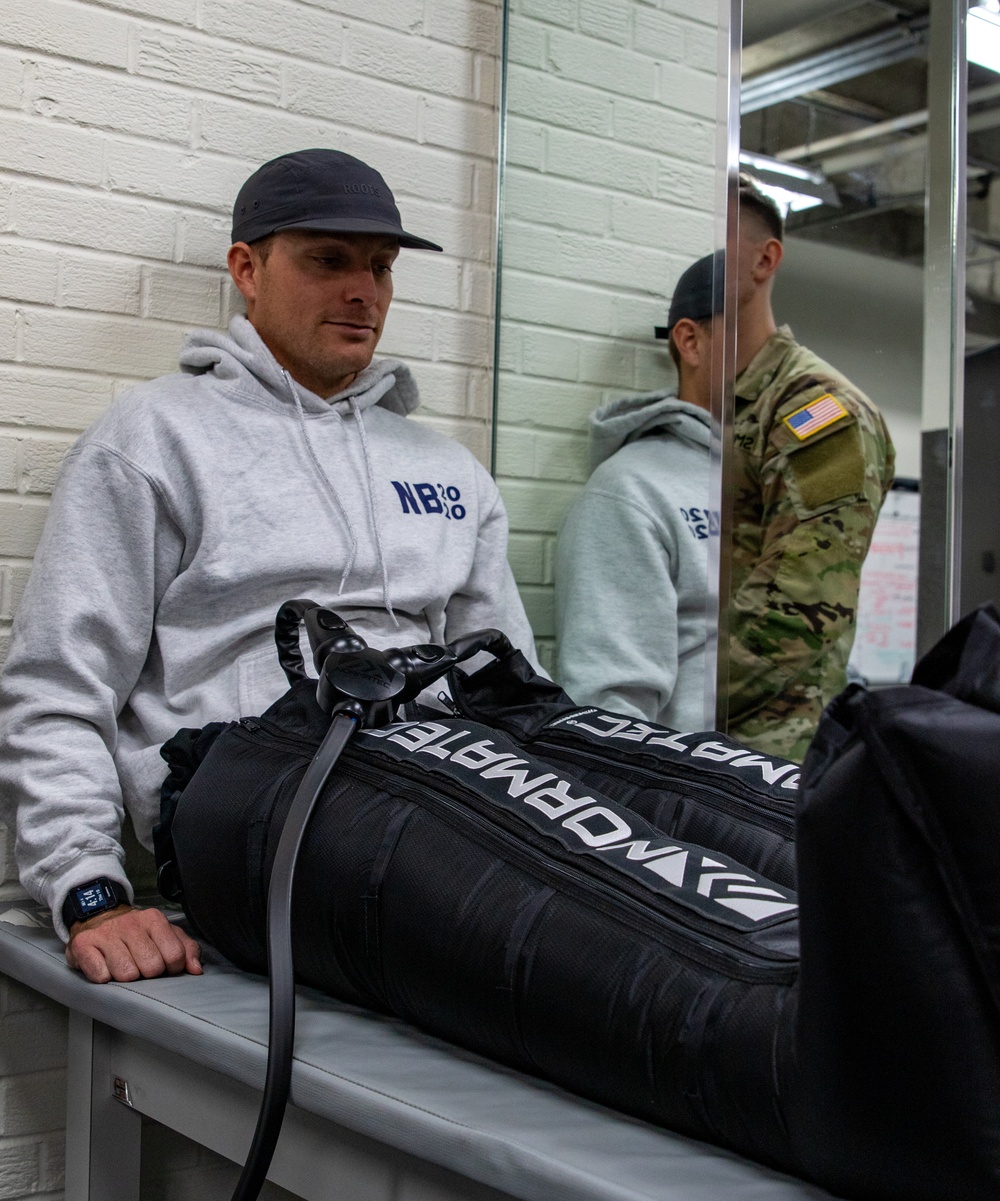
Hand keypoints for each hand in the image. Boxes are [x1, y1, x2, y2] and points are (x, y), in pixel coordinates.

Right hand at [65, 905, 201, 983]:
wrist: (97, 915)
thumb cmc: (134, 932)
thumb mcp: (164, 934)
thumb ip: (186, 949)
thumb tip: (196, 969)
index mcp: (154, 920)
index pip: (174, 954)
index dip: (171, 968)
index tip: (164, 966)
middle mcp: (130, 924)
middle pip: (152, 967)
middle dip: (147, 973)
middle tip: (140, 966)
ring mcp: (106, 934)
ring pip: (127, 975)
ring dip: (125, 977)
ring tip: (122, 966)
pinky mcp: (83, 945)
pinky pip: (100, 976)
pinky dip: (103, 977)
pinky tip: (105, 967)